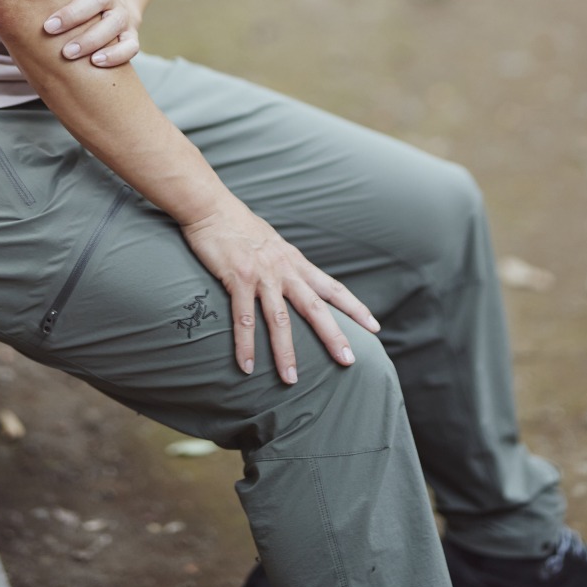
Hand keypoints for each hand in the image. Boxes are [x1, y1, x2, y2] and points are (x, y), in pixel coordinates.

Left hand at [39, 0, 140, 67]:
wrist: (113, 11)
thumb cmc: (72, 5)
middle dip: (73, 13)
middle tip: (48, 28)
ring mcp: (120, 15)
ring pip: (113, 22)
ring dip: (91, 37)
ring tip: (67, 52)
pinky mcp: (130, 36)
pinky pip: (130, 45)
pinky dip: (116, 54)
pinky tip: (96, 62)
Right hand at [181, 194, 380, 384]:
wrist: (212, 207)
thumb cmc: (239, 226)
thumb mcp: (272, 243)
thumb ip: (285, 263)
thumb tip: (296, 279)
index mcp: (295, 262)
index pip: (332, 287)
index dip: (354, 308)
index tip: (374, 327)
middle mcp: (284, 269)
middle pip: (315, 307)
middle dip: (333, 335)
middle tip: (348, 361)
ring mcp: (262, 274)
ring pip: (280, 319)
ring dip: (286, 352)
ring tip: (291, 379)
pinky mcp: (238, 278)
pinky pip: (243, 318)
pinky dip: (246, 344)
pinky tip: (246, 366)